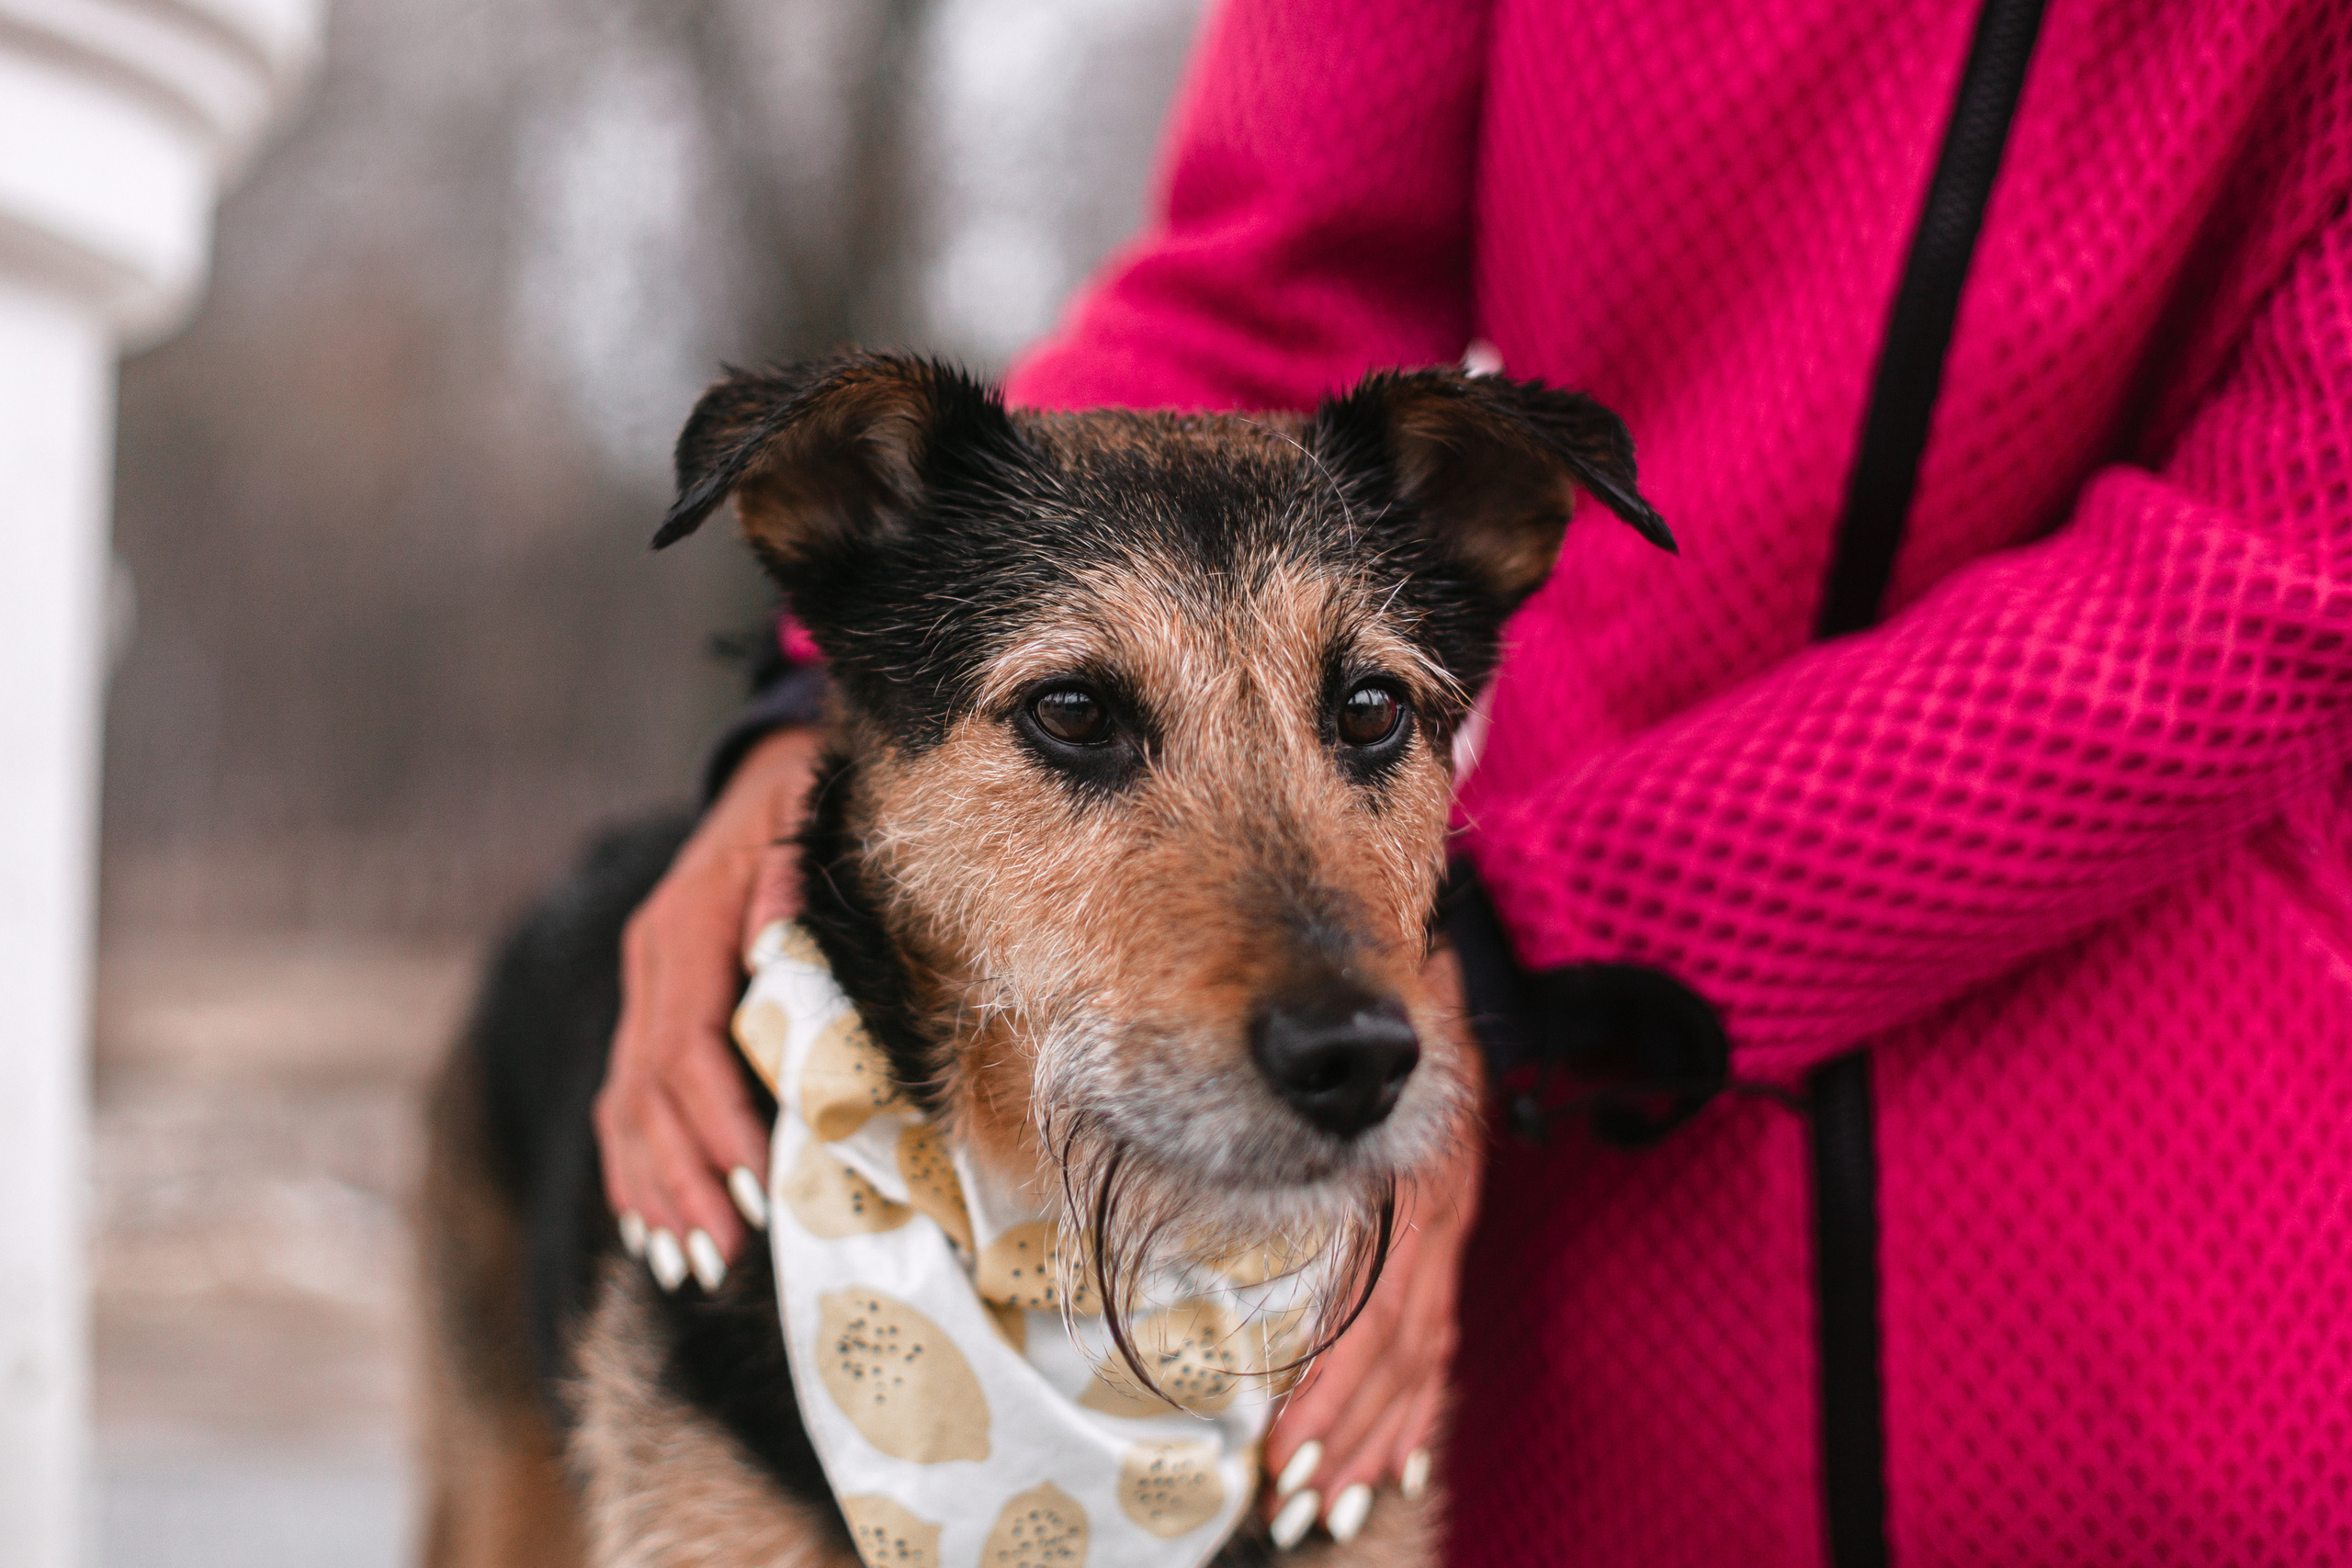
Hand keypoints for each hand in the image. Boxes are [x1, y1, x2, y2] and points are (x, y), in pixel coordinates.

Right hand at [594, 727, 820, 1289]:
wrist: (772, 766)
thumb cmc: (809, 798)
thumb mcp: (808, 817)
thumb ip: (788, 880)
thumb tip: (773, 942)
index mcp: (685, 920)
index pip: (687, 1041)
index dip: (717, 1117)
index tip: (758, 1178)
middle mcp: (652, 958)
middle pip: (647, 1087)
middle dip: (685, 1175)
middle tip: (723, 1251)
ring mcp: (645, 982)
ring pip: (627, 1103)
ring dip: (657, 1187)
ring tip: (691, 1260)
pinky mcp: (652, 1002)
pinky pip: (628, 1096)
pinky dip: (638, 1165)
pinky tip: (654, 1225)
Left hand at [1261, 949, 1481, 1546]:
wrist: (1456, 970)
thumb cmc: (1389, 1004)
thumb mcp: (1370, 1039)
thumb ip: (1333, 1077)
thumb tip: (1283, 1088)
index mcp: (1418, 1186)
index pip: (1379, 1314)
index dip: (1333, 1389)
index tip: (1281, 1447)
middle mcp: (1441, 1220)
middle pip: (1397, 1354)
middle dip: (1345, 1435)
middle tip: (1290, 1500)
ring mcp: (1451, 1235)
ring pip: (1419, 1361)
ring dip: (1375, 1440)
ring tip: (1325, 1505)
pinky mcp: (1446, 1241)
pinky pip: (1439, 1343)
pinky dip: (1415, 1412)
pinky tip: (1395, 1466)